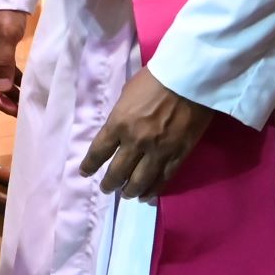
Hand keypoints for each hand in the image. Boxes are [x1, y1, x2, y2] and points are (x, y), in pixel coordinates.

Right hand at [0, 9, 30, 115]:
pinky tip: (25, 86)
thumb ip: (4, 62)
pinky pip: (6, 68)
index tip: (11, 109)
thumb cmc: (4, 11)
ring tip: (24, 103)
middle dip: (3, 98)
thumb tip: (4, 88)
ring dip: (9, 90)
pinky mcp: (0, 47)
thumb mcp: (6, 36)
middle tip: (20, 111)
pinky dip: (14, 78)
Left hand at [78, 69, 217, 200]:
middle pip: (117, 172)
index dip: (89, 165)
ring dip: (130, 191)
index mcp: (118, 124)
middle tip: (106, 189)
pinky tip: (147, 196)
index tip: (85, 172)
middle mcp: (135, 142)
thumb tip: (119, 129)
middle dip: (109, 183)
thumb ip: (121, 116)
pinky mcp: (178, 155)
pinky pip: (163, 178)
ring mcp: (157, 151)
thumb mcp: (127, 94)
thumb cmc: (155, 79)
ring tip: (126, 195)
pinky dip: (153, 190)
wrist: (189, 78)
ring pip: (139, 181)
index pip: (98, 151)